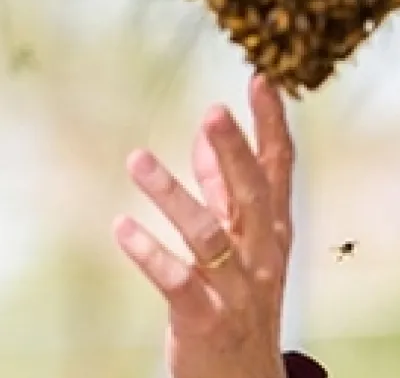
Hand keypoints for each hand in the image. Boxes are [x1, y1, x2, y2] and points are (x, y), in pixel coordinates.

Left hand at [114, 76, 296, 377]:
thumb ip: (225, 192)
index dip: (271, 125)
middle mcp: (261, 257)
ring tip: (137, 160)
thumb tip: (209, 136)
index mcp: (271, 233)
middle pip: (251, 196)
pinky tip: (121, 228)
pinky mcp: (205, 319)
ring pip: (209, 235)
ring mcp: (236, 290)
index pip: (278, 170)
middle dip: (234, 152)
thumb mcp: (242, 246)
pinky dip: (149, 254)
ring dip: (174, 195)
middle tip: (212, 111)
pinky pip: (178, 282)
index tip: (261, 80)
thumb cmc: (240, 304)